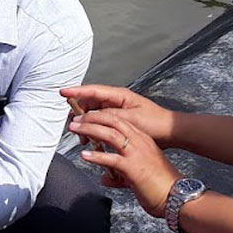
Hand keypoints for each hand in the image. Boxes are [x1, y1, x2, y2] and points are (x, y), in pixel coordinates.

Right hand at [62, 85, 177, 147]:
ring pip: (93, 115)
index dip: (76, 91)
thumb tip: (88, 116)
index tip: (62, 92)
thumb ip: (108, 116)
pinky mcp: (119, 122)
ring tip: (83, 138)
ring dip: (86, 125)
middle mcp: (116, 101)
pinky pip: (100, 123)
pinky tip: (92, 141)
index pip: (92, 90)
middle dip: (79, 113)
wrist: (170, 133)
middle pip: (89, 102)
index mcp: (119, 96)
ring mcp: (117, 111)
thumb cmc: (155, 123)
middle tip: (72, 126)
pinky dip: (94, 131)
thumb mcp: (130, 119)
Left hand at [69, 109, 181, 217]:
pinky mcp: (133, 168)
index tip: (86, 116)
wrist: (177, 197)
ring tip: (75, 129)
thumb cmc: (161, 187)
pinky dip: (96, 156)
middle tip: (76, 119)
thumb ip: (119, 175)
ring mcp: (136, 153)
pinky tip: (84, 156)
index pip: (119, 120)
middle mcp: (140, 142)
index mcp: (142, 140)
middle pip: (112, 121)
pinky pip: (110, 159)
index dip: (101, 115)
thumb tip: (104, 179)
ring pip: (109, 134)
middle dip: (92, 117)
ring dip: (90, 129)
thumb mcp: (138, 175)